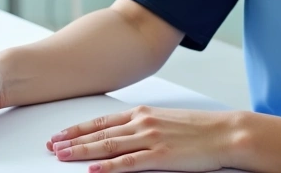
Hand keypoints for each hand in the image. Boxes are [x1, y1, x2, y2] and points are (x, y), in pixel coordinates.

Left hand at [46, 105, 239, 172]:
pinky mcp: (161, 156)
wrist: (228, 132)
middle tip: (52, 146)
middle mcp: (143, 122)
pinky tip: (93, 170)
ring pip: (108, 146)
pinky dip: (109, 167)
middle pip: (99, 133)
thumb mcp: (168, 120)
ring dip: (82, 152)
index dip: (79, 128)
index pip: (102, 121)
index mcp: (144, 113)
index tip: (60, 134)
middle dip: (72, 140)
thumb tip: (126, 135)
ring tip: (62, 156)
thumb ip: (146, 126)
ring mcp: (151, 138)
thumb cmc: (202, 128)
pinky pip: (129, 163)